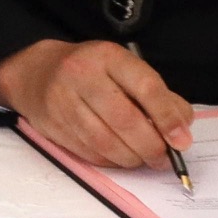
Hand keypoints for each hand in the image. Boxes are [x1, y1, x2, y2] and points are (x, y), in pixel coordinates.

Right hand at [0, 37, 193, 170]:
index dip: (167, 117)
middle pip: (125, 120)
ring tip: (144, 159)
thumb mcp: (124, 69)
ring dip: (132, 158)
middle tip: (164, 157)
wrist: (36, 73)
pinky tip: (120, 157)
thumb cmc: (91, 71)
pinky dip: (111, 161)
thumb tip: (181, 129)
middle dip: (151, 146)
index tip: (181, 141)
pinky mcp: (53, 125)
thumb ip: (158, 95)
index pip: (145, 87)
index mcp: (107, 56)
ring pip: (106, 142)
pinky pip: (89, 152)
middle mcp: (81, 75)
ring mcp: (63, 101)